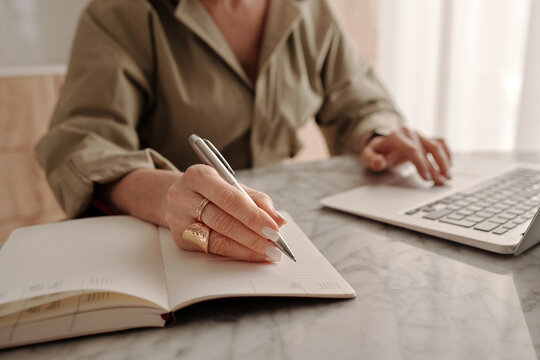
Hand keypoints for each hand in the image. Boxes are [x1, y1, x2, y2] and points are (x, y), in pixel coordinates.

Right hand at [164, 164, 285, 261]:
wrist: (178, 196)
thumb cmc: (211, 189)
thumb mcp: (232, 185)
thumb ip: (256, 200)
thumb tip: (278, 220)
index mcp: (200, 176)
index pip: (230, 198)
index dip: (254, 215)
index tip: (275, 229)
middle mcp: (184, 196)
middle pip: (223, 220)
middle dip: (253, 235)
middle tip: (275, 245)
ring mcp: (179, 219)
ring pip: (217, 239)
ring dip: (247, 248)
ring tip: (268, 253)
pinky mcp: (181, 238)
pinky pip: (212, 249)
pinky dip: (236, 253)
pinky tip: (251, 254)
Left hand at [360, 127, 451, 184]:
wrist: (382, 143)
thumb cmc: (376, 152)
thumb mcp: (369, 156)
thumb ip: (372, 160)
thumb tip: (379, 162)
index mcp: (395, 137)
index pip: (412, 149)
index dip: (421, 163)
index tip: (426, 178)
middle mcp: (410, 133)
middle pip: (427, 148)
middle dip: (435, 167)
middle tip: (440, 183)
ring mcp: (419, 135)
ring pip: (437, 145)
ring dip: (444, 161)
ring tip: (448, 177)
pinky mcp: (426, 138)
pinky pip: (440, 142)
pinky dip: (447, 153)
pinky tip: (449, 166)